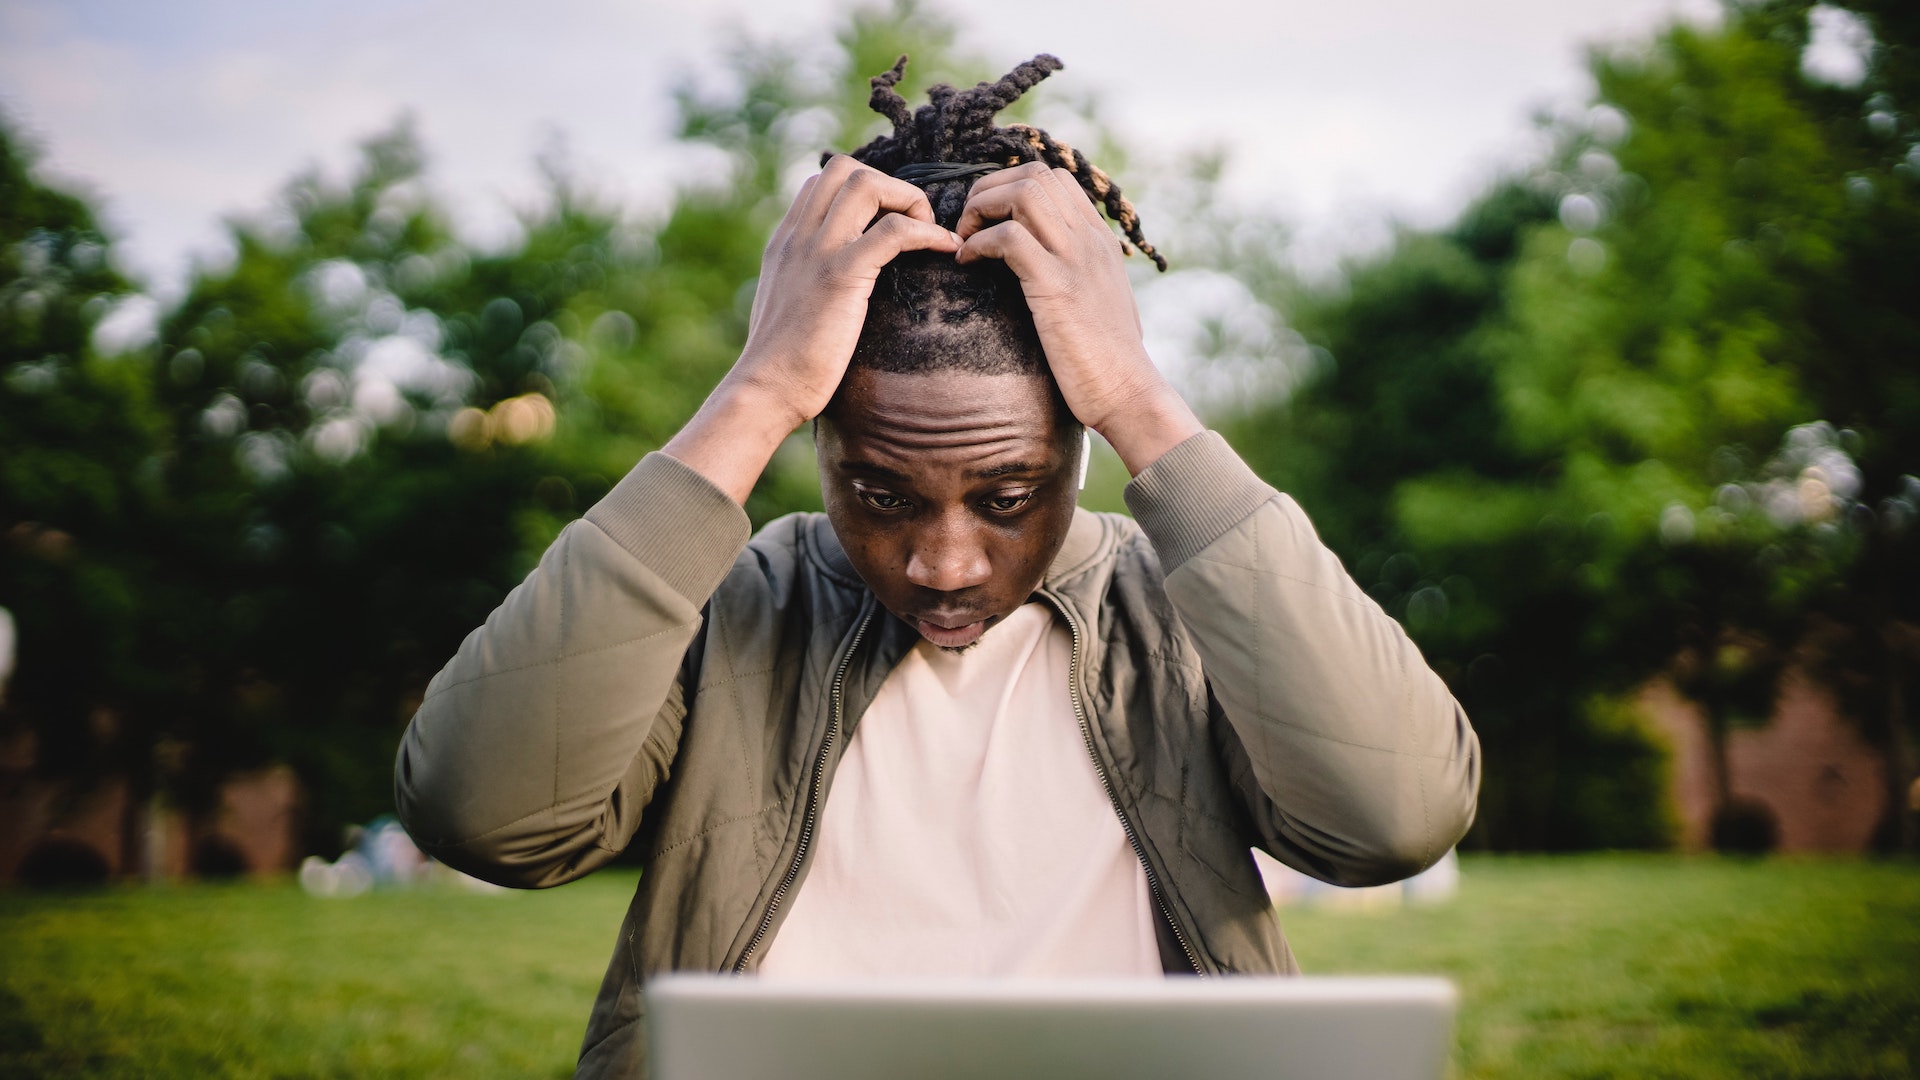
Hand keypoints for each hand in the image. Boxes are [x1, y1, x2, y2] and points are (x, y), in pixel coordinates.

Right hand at [663, 157, 958, 503]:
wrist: (766, 390)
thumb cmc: (782, 364)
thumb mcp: (789, 307)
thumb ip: (805, 282)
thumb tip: (833, 286)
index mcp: (786, 241)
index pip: (822, 181)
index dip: (865, 191)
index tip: (891, 225)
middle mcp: (798, 236)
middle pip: (846, 169)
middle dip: (889, 186)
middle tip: (912, 227)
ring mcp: (817, 251)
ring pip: (867, 184)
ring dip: (908, 201)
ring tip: (928, 235)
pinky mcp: (840, 275)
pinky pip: (893, 231)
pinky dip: (928, 233)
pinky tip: (945, 251)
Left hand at [955, 161, 1200, 474]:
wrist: (1128, 393)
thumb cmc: (1106, 360)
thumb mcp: (1097, 302)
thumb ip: (1077, 275)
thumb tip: (1044, 271)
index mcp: (1099, 240)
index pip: (1054, 178)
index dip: (1009, 186)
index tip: (987, 219)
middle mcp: (1090, 240)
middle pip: (1034, 175)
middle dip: (988, 190)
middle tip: (968, 226)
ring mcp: (1075, 259)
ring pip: (1023, 194)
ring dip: (982, 209)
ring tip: (966, 240)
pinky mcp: (1057, 287)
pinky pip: (1009, 238)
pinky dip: (978, 243)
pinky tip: (967, 263)